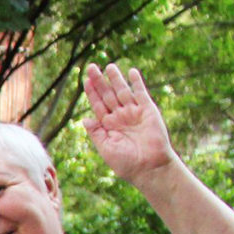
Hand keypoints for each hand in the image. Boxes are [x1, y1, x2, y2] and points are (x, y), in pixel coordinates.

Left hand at [83, 63, 175, 185]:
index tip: (85, 80)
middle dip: (100, 82)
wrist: (149, 167)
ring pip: (122, 91)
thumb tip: (84, 119)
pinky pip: (141, 94)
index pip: (98, 105)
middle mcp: (120, 117)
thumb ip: (96, 133)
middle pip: (108, 95)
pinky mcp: (148, 111)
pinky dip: (136, 83)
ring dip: (115, 79)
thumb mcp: (106, 148)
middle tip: (91, 67)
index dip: (92, 92)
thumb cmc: (126, 163)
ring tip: (108, 66)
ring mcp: (134, 112)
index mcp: (109, 126)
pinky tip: (131, 72)